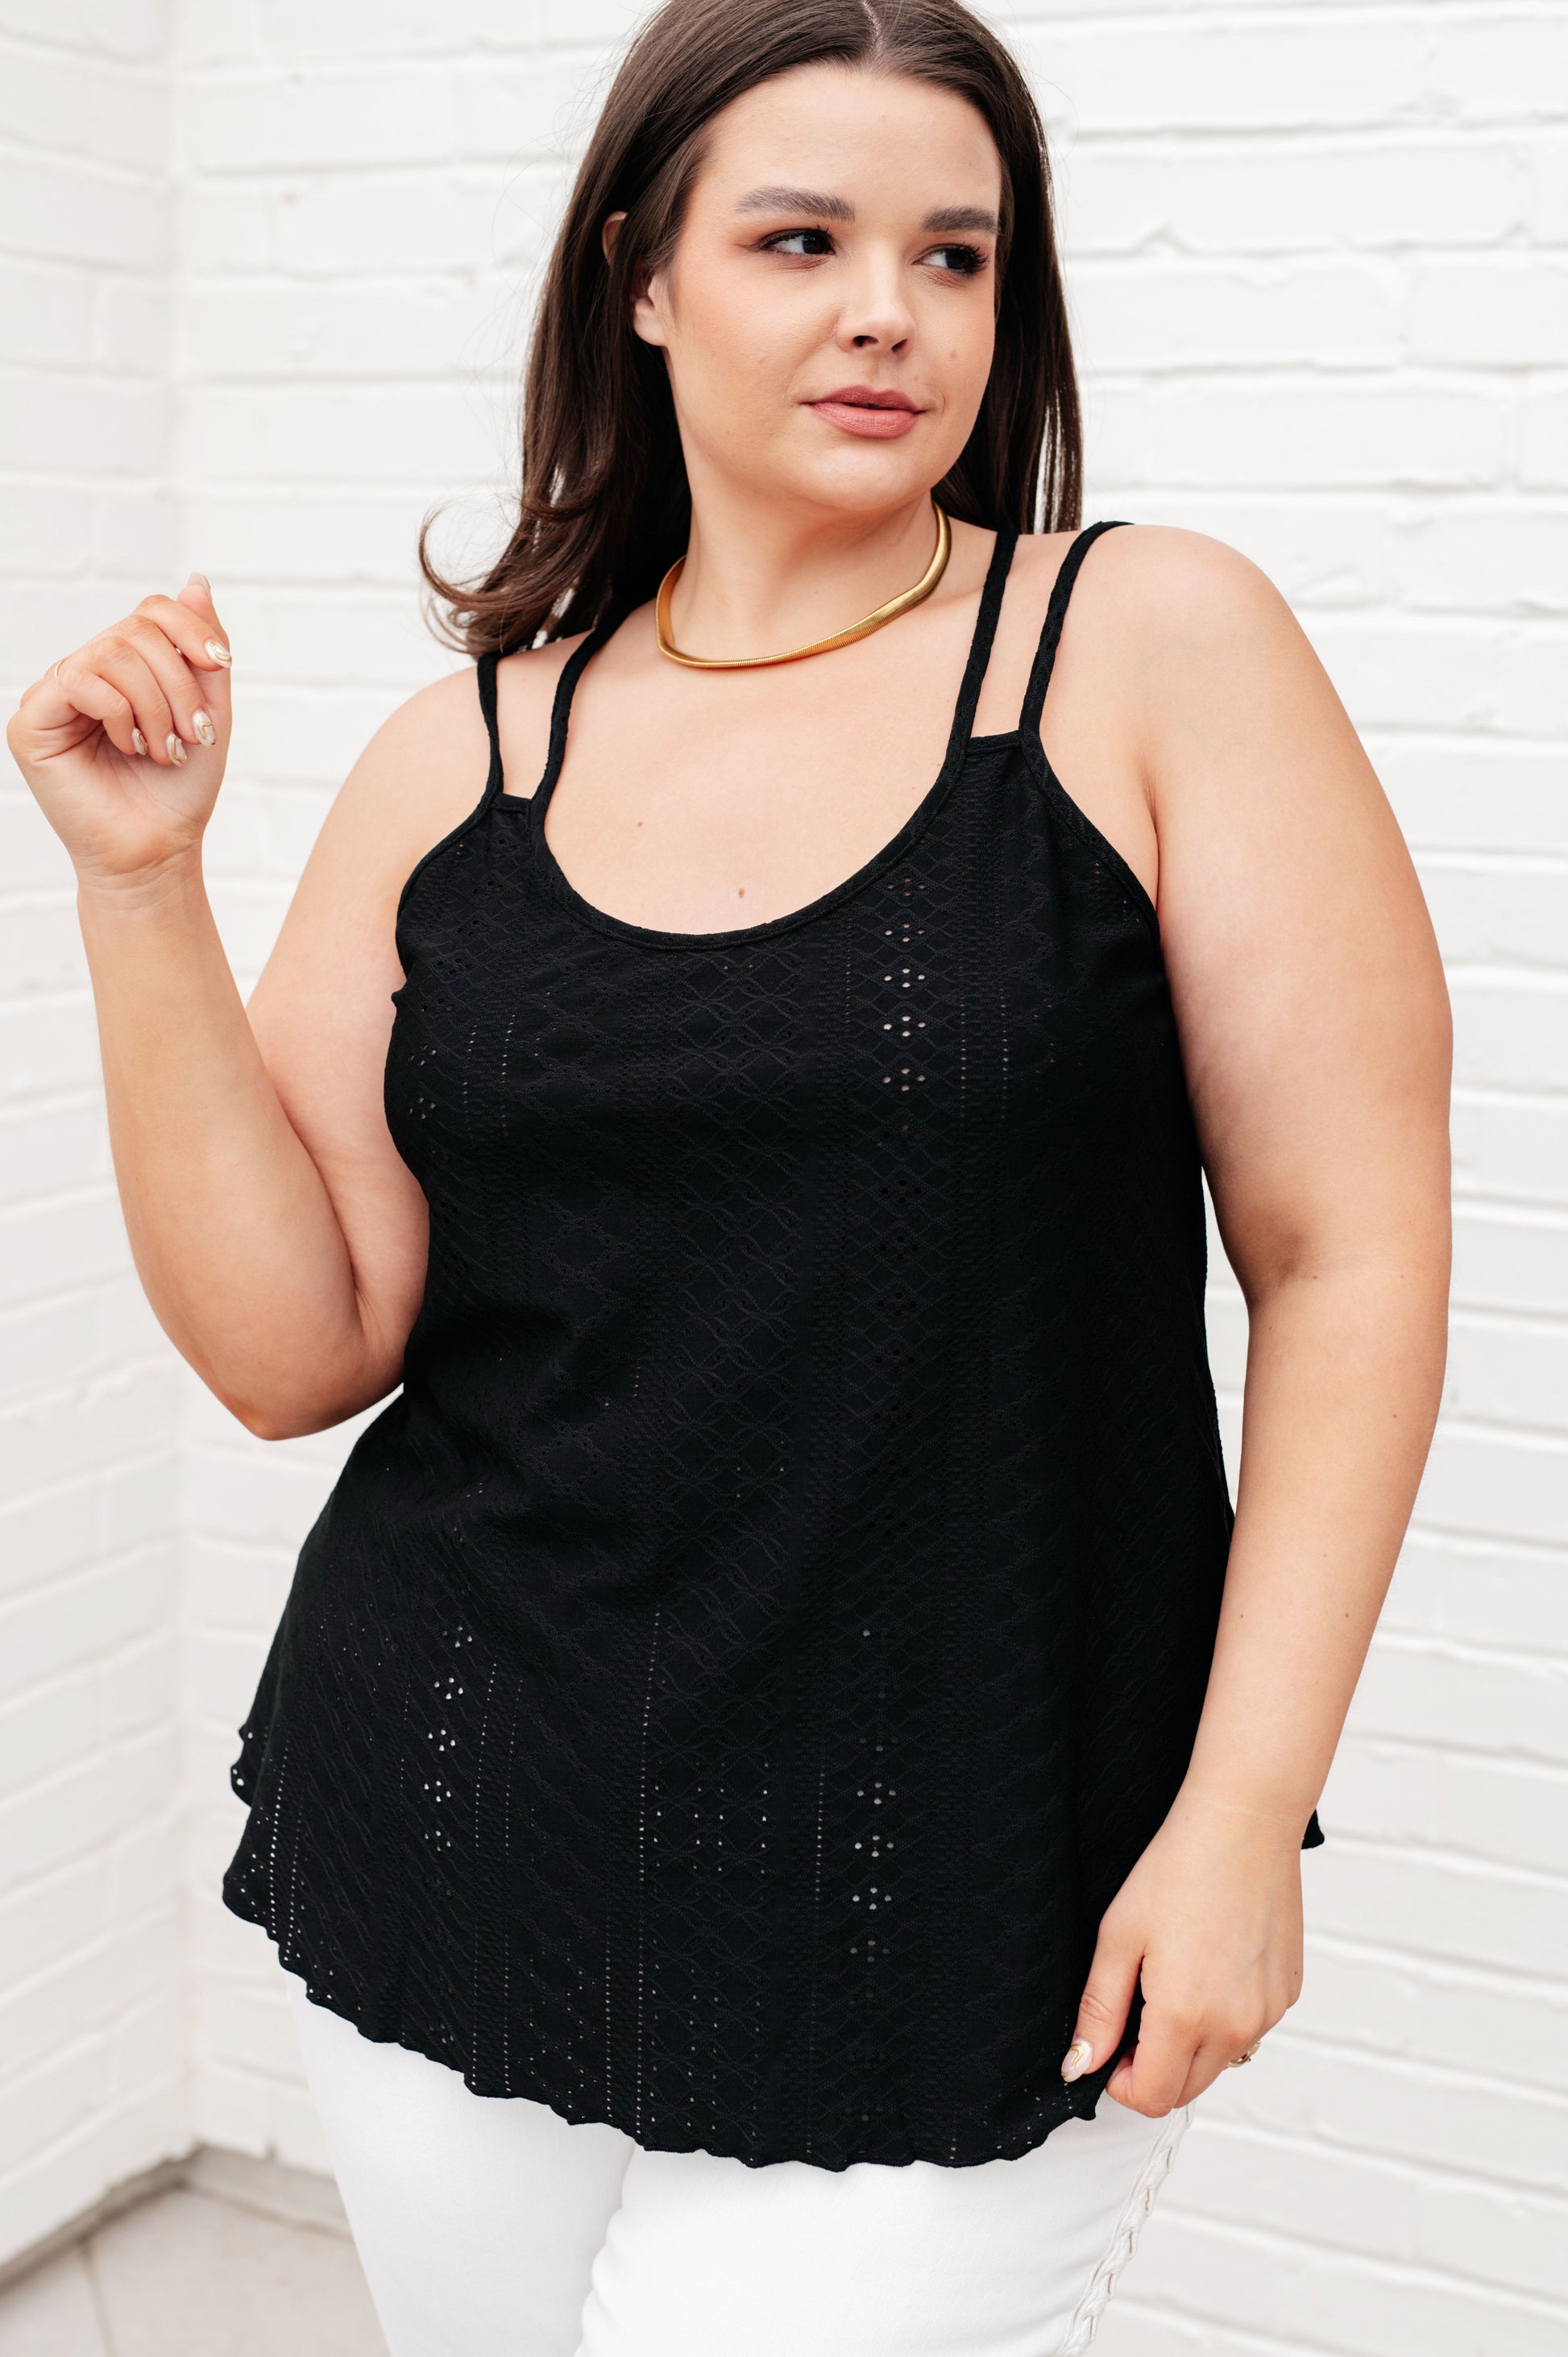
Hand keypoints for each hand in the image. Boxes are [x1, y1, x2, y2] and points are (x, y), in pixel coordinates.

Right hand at [6, 575, 232, 890]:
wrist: (157, 851)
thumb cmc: (180, 791)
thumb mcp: (207, 711)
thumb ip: (202, 648)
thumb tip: (196, 581)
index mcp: (124, 669)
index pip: (151, 612)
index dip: (190, 629)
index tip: (222, 667)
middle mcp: (86, 673)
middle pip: (135, 631)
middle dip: (177, 683)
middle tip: (191, 734)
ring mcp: (56, 695)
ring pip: (111, 653)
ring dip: (154, 705)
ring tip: (165, 750)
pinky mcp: (32, 722)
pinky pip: (78, 681)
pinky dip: (119, 713)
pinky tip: (129, 746)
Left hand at [1060, 1794, 1305, 2116]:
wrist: (1243, 1826)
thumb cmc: (1179, 1870)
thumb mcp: (1119, 1937)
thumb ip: (1099, 2010)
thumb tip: (1082, 2063)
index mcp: (1186, 2017)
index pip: (1152, 2097)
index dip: (1121, 2082)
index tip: (1111, 2047)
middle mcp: (1236, 2026)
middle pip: (1186, 2090)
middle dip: (1153, 2068)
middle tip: (1136, 2010)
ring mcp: (1268, 2012)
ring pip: (1220, 2061)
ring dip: (1190, 2044)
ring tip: (1175, 1977)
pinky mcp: (1288, 1994)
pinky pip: (1249, 2029)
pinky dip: (1225, 2017)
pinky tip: (1212, 1963)